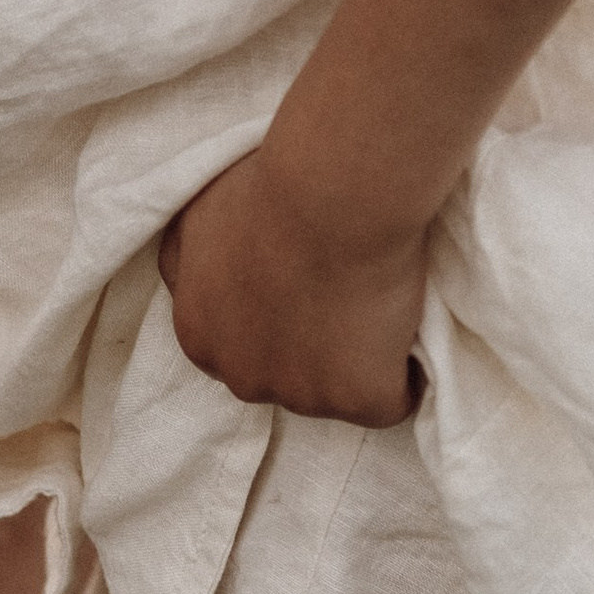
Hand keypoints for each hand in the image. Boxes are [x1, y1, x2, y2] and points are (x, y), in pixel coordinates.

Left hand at [159, 149, 424, 427]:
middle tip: (344, 290)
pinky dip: (404, 375)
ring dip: (357, 359)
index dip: (280, 319)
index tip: (307, 285)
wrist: (332, 193)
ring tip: (376, 301)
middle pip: (283, 377)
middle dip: (311, 347)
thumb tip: (193, 286)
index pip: (239, 348)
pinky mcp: (356, 400)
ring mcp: (300, 395)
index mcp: (199, 337)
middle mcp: (240, 378)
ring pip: (333, 392)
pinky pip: (389, 403)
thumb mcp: (195, 219)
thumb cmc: (266, 190)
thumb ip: (187, 264)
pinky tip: (406, 331)